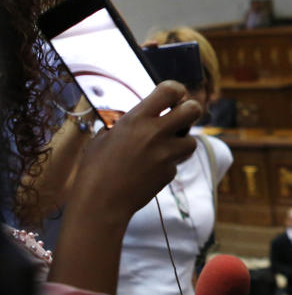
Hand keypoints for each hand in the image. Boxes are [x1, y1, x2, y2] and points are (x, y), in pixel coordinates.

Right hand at [70, 81, 200, 221]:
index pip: (171, 90)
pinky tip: (150, 170)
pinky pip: (176, 163)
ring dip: (181, 143)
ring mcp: (165, 154)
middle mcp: (155, 133)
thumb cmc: (94, 169)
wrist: (100, 204)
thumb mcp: (103, 138)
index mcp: (137, 119)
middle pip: (194, 110)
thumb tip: (137, 119)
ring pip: (191, 141)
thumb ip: (126, 125)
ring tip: (163, 148)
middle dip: (191, 110)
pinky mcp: (169, 173)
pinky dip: (167, 165)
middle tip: (181, 117)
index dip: (177, 90)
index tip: (175, 97)